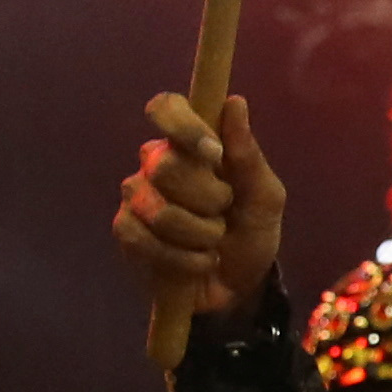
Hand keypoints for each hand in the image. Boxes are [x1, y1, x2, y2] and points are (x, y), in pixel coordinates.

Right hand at [114, 90, 287, 323]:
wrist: (238, 289)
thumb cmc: (250, 233)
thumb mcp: (265, 198)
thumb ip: (249, 155)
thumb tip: (235, 102)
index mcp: (190, 144)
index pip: (167, 108)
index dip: (184, 126)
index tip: (213, 152)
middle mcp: (156, 162)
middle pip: (166, 166)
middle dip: (208, 199)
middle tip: (224, 212)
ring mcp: (137, 197)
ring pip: (158, 209)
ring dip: (199, 235)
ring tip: (213, 242)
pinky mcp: (126, 232)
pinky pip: (144, 240)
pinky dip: (182, 259)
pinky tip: (196, 262)